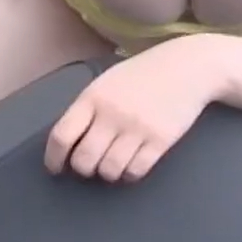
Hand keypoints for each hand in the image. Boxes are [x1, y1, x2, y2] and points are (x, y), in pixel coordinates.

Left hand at [44, 38, 223, 182]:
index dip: (53, 158)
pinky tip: (131, 164)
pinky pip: (135, 171)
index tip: (55, 168)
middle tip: (89, 165)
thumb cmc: (143, 75)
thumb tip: (68, 141)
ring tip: (111, 164)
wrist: (188, 67)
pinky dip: (129, 174)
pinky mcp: (160, 141)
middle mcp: (112, 114)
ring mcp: (137, 128)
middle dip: (83, 169)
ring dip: (107, 173)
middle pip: (84, 160)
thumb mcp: (108, 82)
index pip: (62, 135)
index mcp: (93, 97)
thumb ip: (89, 107)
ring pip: (109, 170)